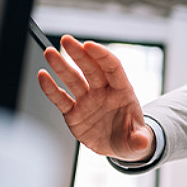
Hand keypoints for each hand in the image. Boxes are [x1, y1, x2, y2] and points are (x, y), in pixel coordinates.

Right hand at [37, 35, 153, 161]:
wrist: (119, 147)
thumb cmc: (131, 137)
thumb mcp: (138, 142)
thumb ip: (140, 140)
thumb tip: (143, 143)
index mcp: (122, 92)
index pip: (113, 68)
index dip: (102, 56)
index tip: (89, 45)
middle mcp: (103, 92)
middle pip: (91, 69)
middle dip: (79, 54)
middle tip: (66, 40)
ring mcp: (87, 101)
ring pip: (73, 80)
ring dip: (61, 66)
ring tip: (50, 52)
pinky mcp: (73, 113)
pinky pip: (61, 99)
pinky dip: (51, 89)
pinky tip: (42, 76)